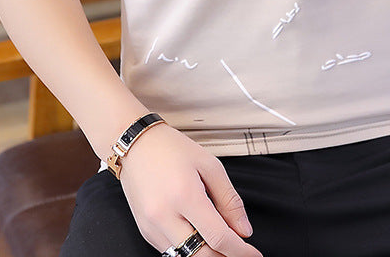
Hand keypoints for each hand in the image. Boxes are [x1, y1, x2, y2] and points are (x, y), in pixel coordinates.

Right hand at [119, 124, 261, 256]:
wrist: (136, 145)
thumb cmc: (172, 149)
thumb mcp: (209, 165)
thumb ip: (229, 199)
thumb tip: (243, 230)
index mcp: (185, 195)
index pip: (218, 237)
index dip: (240, 251)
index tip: (254, 254)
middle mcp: (164, 215)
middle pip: (201, 256)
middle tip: (239, 250)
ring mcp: (151, 226)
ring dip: (206, 254)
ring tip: (220, 241)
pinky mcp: (145, 231)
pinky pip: (171, 251)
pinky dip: (189, 249)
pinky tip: (199, 236)